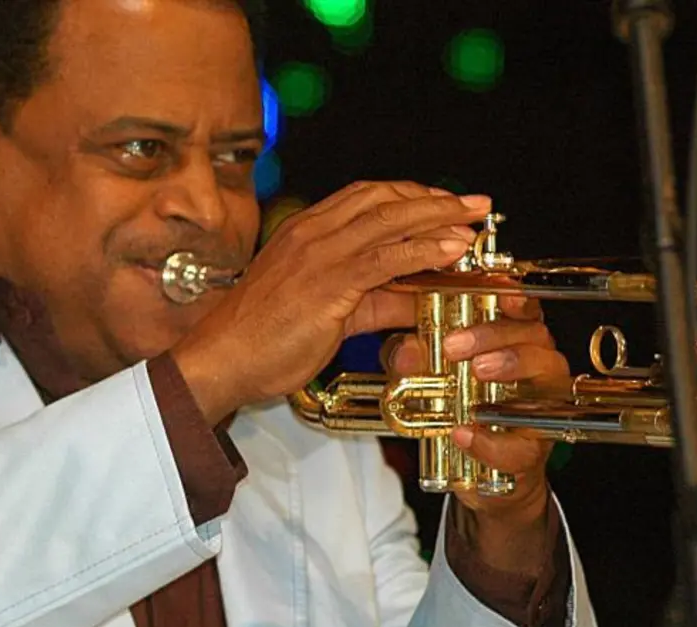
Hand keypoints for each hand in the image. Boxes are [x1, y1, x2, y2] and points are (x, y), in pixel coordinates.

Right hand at [172, 181, 491, 424]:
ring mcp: (319, 254)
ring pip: (390, 220)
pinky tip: (452, 249)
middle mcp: (312, 233)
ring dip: (439, 216)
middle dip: (433, 199)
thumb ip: (377, 301)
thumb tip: (421, 298)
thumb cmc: (262, 339)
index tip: (443, 204)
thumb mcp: (330, 314)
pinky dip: (424, 249)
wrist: (222, 359)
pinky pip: (386, 258)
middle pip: (383, 199)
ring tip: (474, 219)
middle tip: (473, 204)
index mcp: (304, 232)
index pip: (365, 198)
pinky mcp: (328, 282)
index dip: (410, 197)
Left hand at [386, 295, 567, 573]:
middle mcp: (535, 365)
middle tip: (456, 345)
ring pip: (545, 376)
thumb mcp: (421, 375)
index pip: (521, 309)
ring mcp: (540, 406)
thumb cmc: (455, 408)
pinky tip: (464, 434)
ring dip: (510, 366)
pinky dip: (490, 441)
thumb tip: (405, 350)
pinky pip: (520, 444)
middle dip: (492, 334)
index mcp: (512, 339)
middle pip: (532, 334)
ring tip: (477, 371)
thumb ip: (409, 360)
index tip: (500, 293)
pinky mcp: (532, 449)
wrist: (473, 469)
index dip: (514, 297)